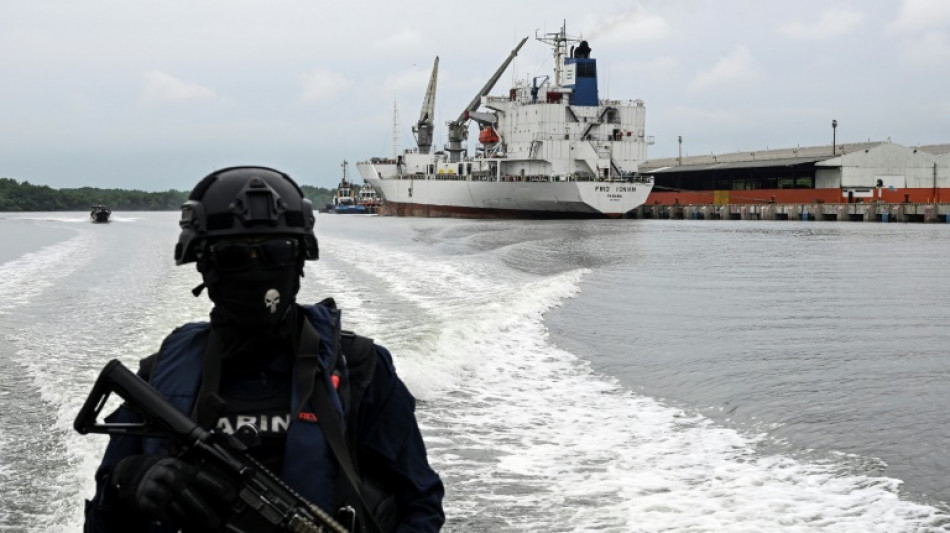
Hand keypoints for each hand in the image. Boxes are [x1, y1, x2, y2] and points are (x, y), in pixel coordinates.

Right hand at [110, 455, 235, 528]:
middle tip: (219, 523)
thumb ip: (194, 475)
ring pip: (178, 510)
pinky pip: (166, 516)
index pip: (201, 475)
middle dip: (206, 511)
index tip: (231, 496)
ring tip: (208, 528)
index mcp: (179, 466)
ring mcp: (155, 491)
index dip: (218, 486)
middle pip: (190, 496)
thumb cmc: (160, 470)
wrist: (127, 473)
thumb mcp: (176, 466)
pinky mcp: (145, 504)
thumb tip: (220, 488)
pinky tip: (189, 527)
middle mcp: (167, 477)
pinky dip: (179, 523)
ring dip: (194, 521)